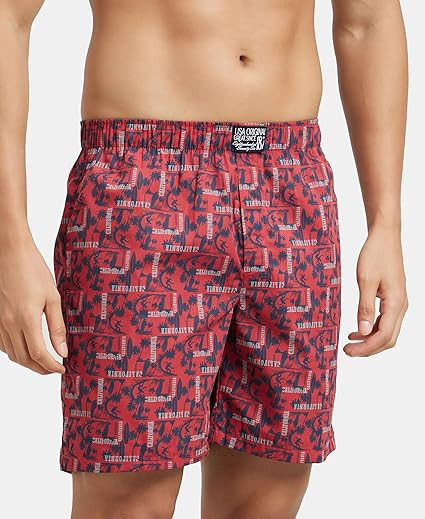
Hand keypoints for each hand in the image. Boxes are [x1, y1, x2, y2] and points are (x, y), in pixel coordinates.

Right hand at [0, 235, 66, 373]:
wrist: (10, 253)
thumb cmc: (33, 270)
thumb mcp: (52, 297)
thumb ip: (57, 326)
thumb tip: (62, 349)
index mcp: (26, 319)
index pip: (38, 355)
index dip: (51, 366)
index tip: (62, 368)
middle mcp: (9, 324)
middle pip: (24, 359)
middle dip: (40, 368)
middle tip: (55, 368)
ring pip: (11, 354)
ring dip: (27, 362)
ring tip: (43, 360)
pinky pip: (2, 344)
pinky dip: (14, 351)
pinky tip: (26, 347)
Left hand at [344, 228, 407, 356]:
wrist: (385, 236)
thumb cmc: (375, 254)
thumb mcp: (365, 281)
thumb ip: (365, 307)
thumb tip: (364, 332)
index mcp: (396, 303)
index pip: (383, 336)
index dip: (366, 348)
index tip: (348, 351)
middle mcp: (401, 306)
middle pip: (388, 338)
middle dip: (368, 348)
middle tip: (347, 350)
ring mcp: (399, 302)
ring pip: (388, 331)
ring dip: (370, 340)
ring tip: (350, 343)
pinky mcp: (393, 298)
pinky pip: (386, 320)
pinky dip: (372, 329)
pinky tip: (358, 329)